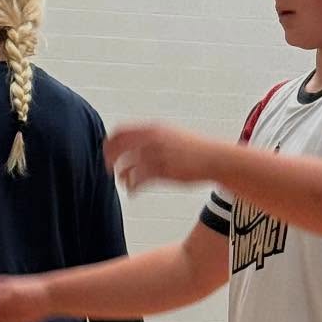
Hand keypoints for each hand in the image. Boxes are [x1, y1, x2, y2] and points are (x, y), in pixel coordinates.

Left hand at [104, 124, 218, 194]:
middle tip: (108, 170)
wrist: (215, 158)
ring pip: (125, 168)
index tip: (106, 152)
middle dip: (109, 160)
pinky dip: (132, 189)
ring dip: (121, 177)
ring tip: (124, 183)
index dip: (109, 142)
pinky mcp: (162, 173)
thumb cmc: (193, 148)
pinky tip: (132, 193)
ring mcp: (156, 156)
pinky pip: (137, 182)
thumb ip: (152, 135)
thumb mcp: (171, 134)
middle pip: (117, 149)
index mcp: (153, 128)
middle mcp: (152, 140)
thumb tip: (134, 140)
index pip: (120, 132)